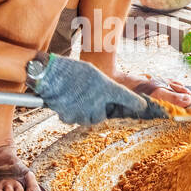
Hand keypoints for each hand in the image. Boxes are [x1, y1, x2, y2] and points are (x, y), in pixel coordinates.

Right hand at [28, 54, 169, 126]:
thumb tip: (104, 97)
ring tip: (76, 99)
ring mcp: (84, 111)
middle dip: (98, 110)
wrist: (48, 74)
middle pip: (103, 115)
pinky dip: (70, 114)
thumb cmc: (70, 70)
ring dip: (84, 113)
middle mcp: (98, 102)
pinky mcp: (70, 117)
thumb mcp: (92, 72)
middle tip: (90, 99)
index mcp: (106, 88)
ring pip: (88, 120)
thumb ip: (101, 86)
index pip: (127, 98)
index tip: (142, 106)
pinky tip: (66, 102)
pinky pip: (73, 120)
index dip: (135, 103)